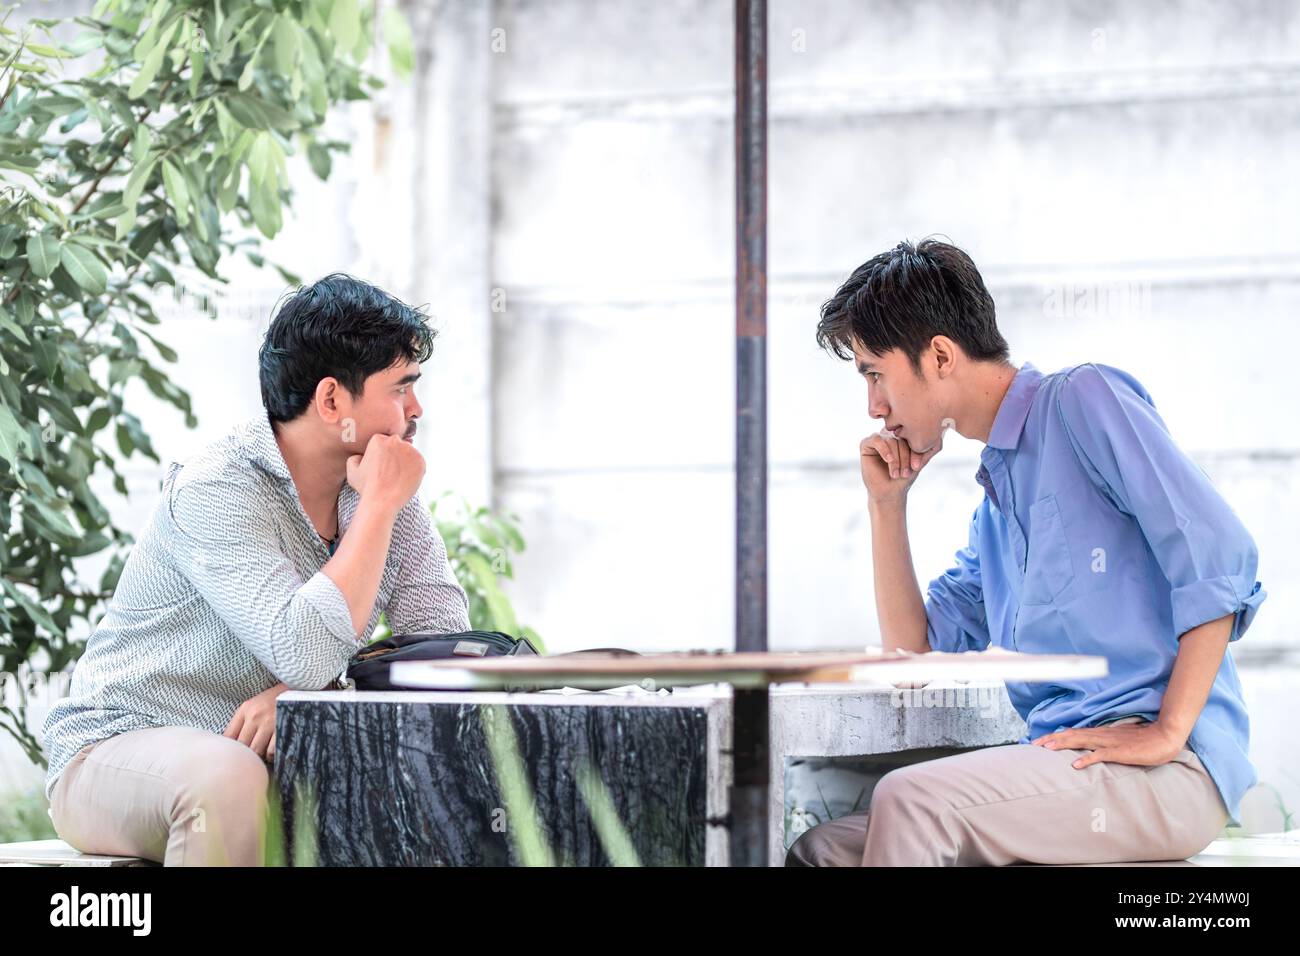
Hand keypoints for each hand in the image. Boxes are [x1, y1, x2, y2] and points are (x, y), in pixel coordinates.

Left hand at [224, 682, 288, 762]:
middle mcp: (255, 716)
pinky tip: (272, 751)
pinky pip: (271, 751)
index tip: (234, 754)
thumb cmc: (273, 701)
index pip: (229, 736)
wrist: (297, 689)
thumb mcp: (253, 706)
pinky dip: (271, 755)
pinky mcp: (282, 728)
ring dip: (259, 756)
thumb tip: (229, 744)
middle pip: (242, 746)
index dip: (230, 749)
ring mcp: (269, 722)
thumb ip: (241, 722)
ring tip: (261, 754)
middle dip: (245, 754)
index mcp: (245, 710)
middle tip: (250, 756)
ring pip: (256, 750)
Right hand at [346, 432, 424, 511]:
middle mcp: (395, 441)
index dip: (382, 455)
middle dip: (394, 455)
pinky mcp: (421, 461)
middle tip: (390, 472)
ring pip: (409, 453)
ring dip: (405, 462)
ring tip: (397, 477)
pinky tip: (405, 480)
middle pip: (397, 445)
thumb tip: (361, 456)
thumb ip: (355, 458)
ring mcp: (410, 450)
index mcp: (378, 439)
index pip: (383, 442)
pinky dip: (414, 470)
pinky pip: (418, 463)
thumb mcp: (352, 471)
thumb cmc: (366, 487)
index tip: (381, 466)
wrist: (382, 501)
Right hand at [860, 423, 946, 503]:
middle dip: (906, 457)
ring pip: (891, 441)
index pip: (912, 435)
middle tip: (906, 473)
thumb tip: (941, 438)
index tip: (917, 467)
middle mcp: (890, 435)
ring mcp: (878, 438)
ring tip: (897, 474)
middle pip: (902, 437)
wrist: (889, 492)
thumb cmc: (904, 478)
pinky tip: (888, 461)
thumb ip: (930, 450)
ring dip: (896, 459)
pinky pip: (877, 440)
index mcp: (902, 436)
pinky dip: (885, 451)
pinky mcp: (866, 444)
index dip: (916, 451)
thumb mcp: (920, 462)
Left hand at [1031, 720, 1185, 769]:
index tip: (1040, 741)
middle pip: (1071, 735)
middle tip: (1034, 744)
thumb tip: (1093, 747)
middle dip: (1052, 739)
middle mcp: (1102, 734)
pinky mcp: (1120, 752)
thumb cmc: (1145, 739)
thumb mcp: (1121, 739)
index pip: (1074, 732)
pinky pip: (1101, 755)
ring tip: (1047, 749)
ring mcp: (1110, 742)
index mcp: (1102, 732)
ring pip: (1081, 741)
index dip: (1056, 736)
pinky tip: (1076, 764)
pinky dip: (1087, 759)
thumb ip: (1107, 742)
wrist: (1165, 736)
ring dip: (1063, 745)